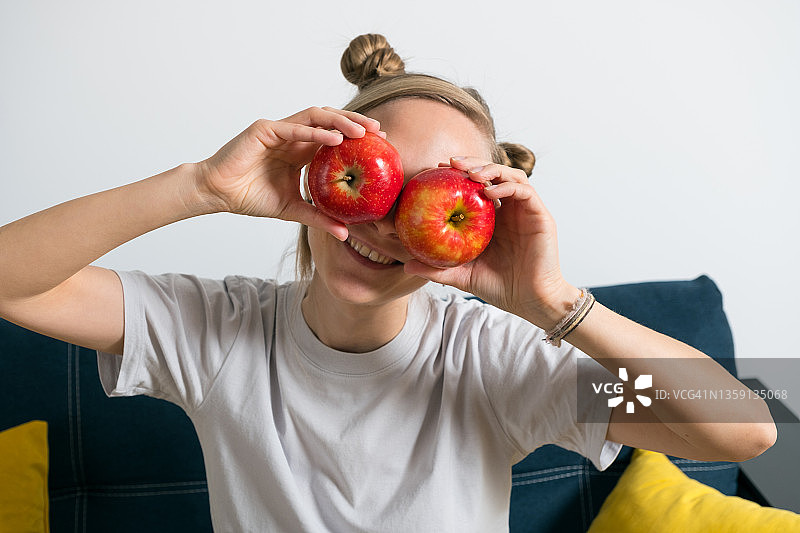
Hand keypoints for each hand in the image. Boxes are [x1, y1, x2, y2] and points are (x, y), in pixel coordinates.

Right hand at [196, 107, 383, 240]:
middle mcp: (293, 136)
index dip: (356, 138)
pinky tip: (334, 138)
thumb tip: (345, 235)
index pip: (334, 137)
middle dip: (356, 123)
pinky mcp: (264, 130)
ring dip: (341, 122)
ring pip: (315, 118)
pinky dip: (315, 132)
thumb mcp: (292, 210)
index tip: (381, 145)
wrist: (217, 194)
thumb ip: (319, 218)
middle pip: (330, 121)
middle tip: (380, 132)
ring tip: (362, 132)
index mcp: (301, 150)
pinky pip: (293, 129)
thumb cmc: (250, 198)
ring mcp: (279, 130)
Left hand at [403, 157, 577, 327]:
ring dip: (490, 169)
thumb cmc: (498, 287)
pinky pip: (525, 191)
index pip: (476, 185)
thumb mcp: (461, 276)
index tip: (437, 170)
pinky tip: (489, 192)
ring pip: (511, 175)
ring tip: (470, 174)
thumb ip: (436, 269)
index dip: (458, 174)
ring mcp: (526, 211)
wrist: (530, 302)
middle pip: (493, 173)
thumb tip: (406, 266)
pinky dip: (507, 186)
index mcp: (493, 218)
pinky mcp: (540, 216)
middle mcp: (510, 209)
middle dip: (472, 163)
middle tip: (450, 163)